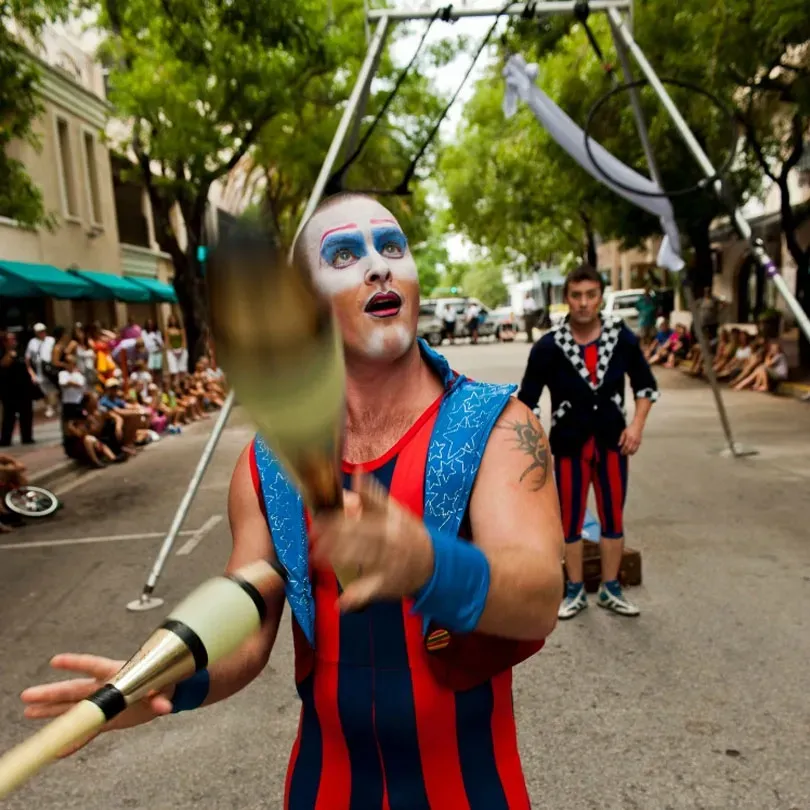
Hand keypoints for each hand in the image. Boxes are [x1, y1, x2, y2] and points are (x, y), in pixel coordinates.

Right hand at [20, 654, 172, 756]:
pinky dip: (75, 740)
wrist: (165, 694)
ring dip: (52, 711)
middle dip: (51, 692)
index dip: (76, 663)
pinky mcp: (107, 719)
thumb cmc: (164, 682)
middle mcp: (105, 687)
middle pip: (74, 689)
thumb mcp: (165, 686)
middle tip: (28, 695)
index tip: (55, 661)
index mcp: (117, 673)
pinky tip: (59, 749)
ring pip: (73, 708)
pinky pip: (88, 730)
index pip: (94, 665)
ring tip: (29, 711)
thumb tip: (163, 706)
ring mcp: (103, 703)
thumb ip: (160, 697)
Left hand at [310, 472, 434, 612]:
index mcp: (389, 522)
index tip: (318, 520)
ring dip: (336, 559)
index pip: (359, 519)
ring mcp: (389, 564)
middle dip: (332, 538)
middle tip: (312, 536)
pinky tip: (340, 602)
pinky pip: (370, 591)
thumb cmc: (409, 533)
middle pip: (357, 538)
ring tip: (316, 557)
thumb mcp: (396, 511)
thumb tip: (357, 473)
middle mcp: (390, 542)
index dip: (336, 520)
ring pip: (361, 560)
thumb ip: (374, 495)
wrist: (434, 562)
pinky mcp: (388, 584)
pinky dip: (356, 598)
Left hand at [618, 422, 642, 455]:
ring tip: (628, 454)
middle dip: (626, 452)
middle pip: (629, 449)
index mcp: (628, 438)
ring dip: (630, 453)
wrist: (637, 426)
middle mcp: (633, 440)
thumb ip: (621, 439)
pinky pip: (637, 448)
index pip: (625, 446)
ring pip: (634, 449)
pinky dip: (634, 451)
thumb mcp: (624, 432)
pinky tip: (632, 452)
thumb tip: (619, 445)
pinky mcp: (639, 442)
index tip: (621, 452)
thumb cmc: (630, 428)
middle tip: (624, 454)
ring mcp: (637, 441)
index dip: (623, 450)